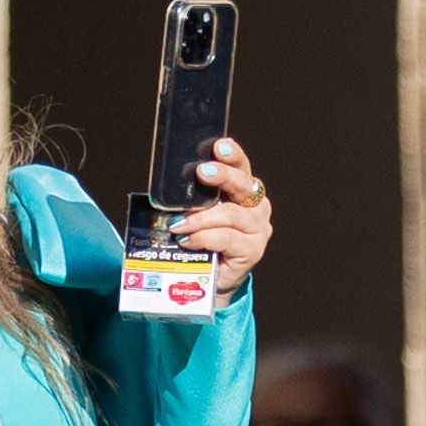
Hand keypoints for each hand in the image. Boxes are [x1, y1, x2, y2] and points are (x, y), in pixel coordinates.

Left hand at [176, 138, 273, 295]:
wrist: (208, 279)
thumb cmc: (200, 241)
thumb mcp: (194, 214)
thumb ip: (190, 199)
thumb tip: (167, 187)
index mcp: (243, 191)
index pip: (241, 167)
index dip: (232, 155)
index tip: (219, 146)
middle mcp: (256, 207)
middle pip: (242, 185)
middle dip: (221, 175)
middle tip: (201, 172)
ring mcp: (258, 229)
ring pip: (230, 214)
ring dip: (200, 218)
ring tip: (177, 224)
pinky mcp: (253, 250)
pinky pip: (226, 238)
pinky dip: (203, 237)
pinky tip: (187, 240)